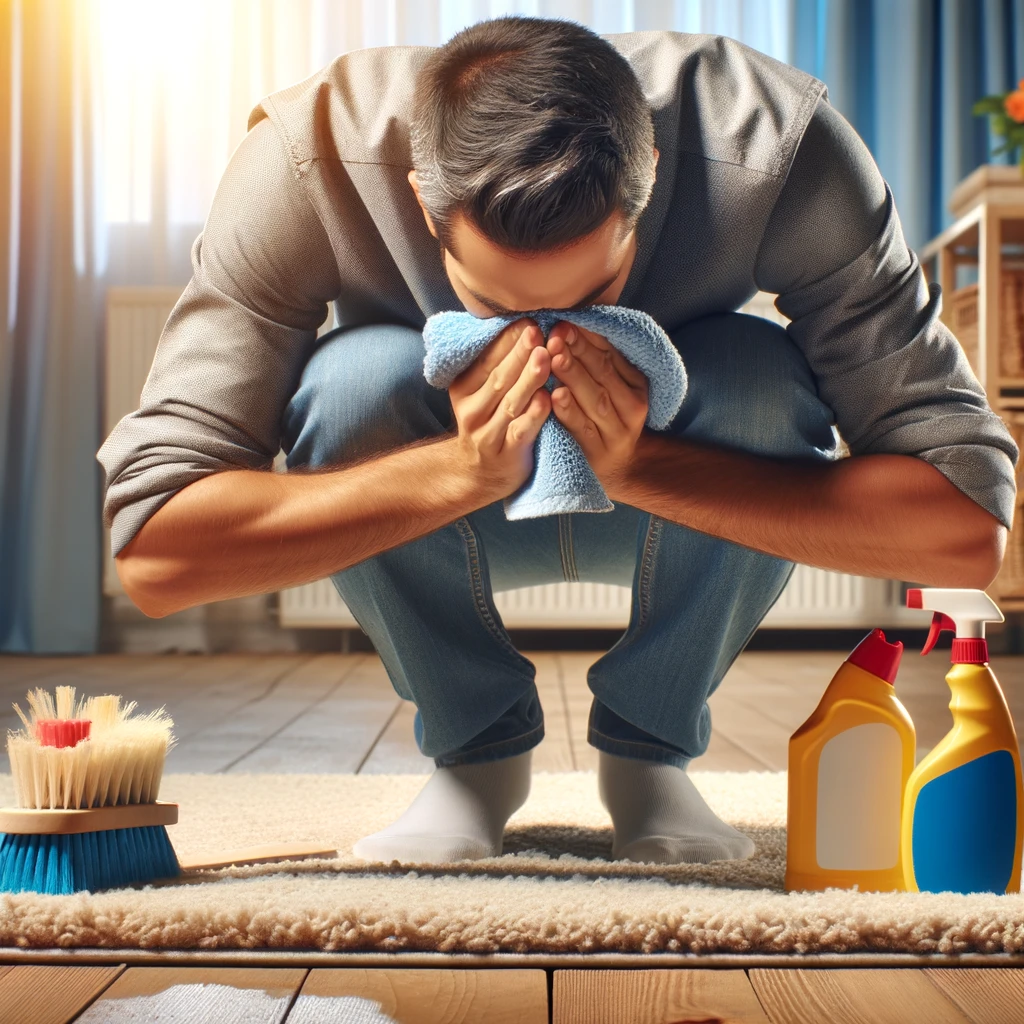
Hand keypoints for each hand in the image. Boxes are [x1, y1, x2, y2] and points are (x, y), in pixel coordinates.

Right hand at [448, 318, 552, 502]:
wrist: (479, 474)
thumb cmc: (489, 422)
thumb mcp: (481, 392)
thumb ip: (496, 363)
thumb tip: (523, 321)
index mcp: (465, 387)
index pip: (487, 358)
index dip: (507, 339)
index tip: (529, 319)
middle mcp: (472, 409)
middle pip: (499, 377)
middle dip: (519, 353)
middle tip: (538, 331)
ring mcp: (488, 433)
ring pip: (511, 402)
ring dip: (529, 379)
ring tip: (545, 358)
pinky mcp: (507, 454)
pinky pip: (521, 431)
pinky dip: (534, 415)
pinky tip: (548, 399)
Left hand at [545, 321, 648, 491]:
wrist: (613, 471)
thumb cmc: (603, 419)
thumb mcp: (610, 389)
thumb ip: (597, 360)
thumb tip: (569, 322)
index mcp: (637, 385)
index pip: (612, 356)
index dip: (588, 338)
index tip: (564, 322)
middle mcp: (632, 408)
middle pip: (604, 375)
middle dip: (578, 353)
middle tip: (555, 335)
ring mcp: (617, 434)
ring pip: (596, 401)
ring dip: (574, 377)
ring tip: (554, 358)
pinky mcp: (598, 455)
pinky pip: (583, 430)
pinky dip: (569, 412)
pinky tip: (554, 396)